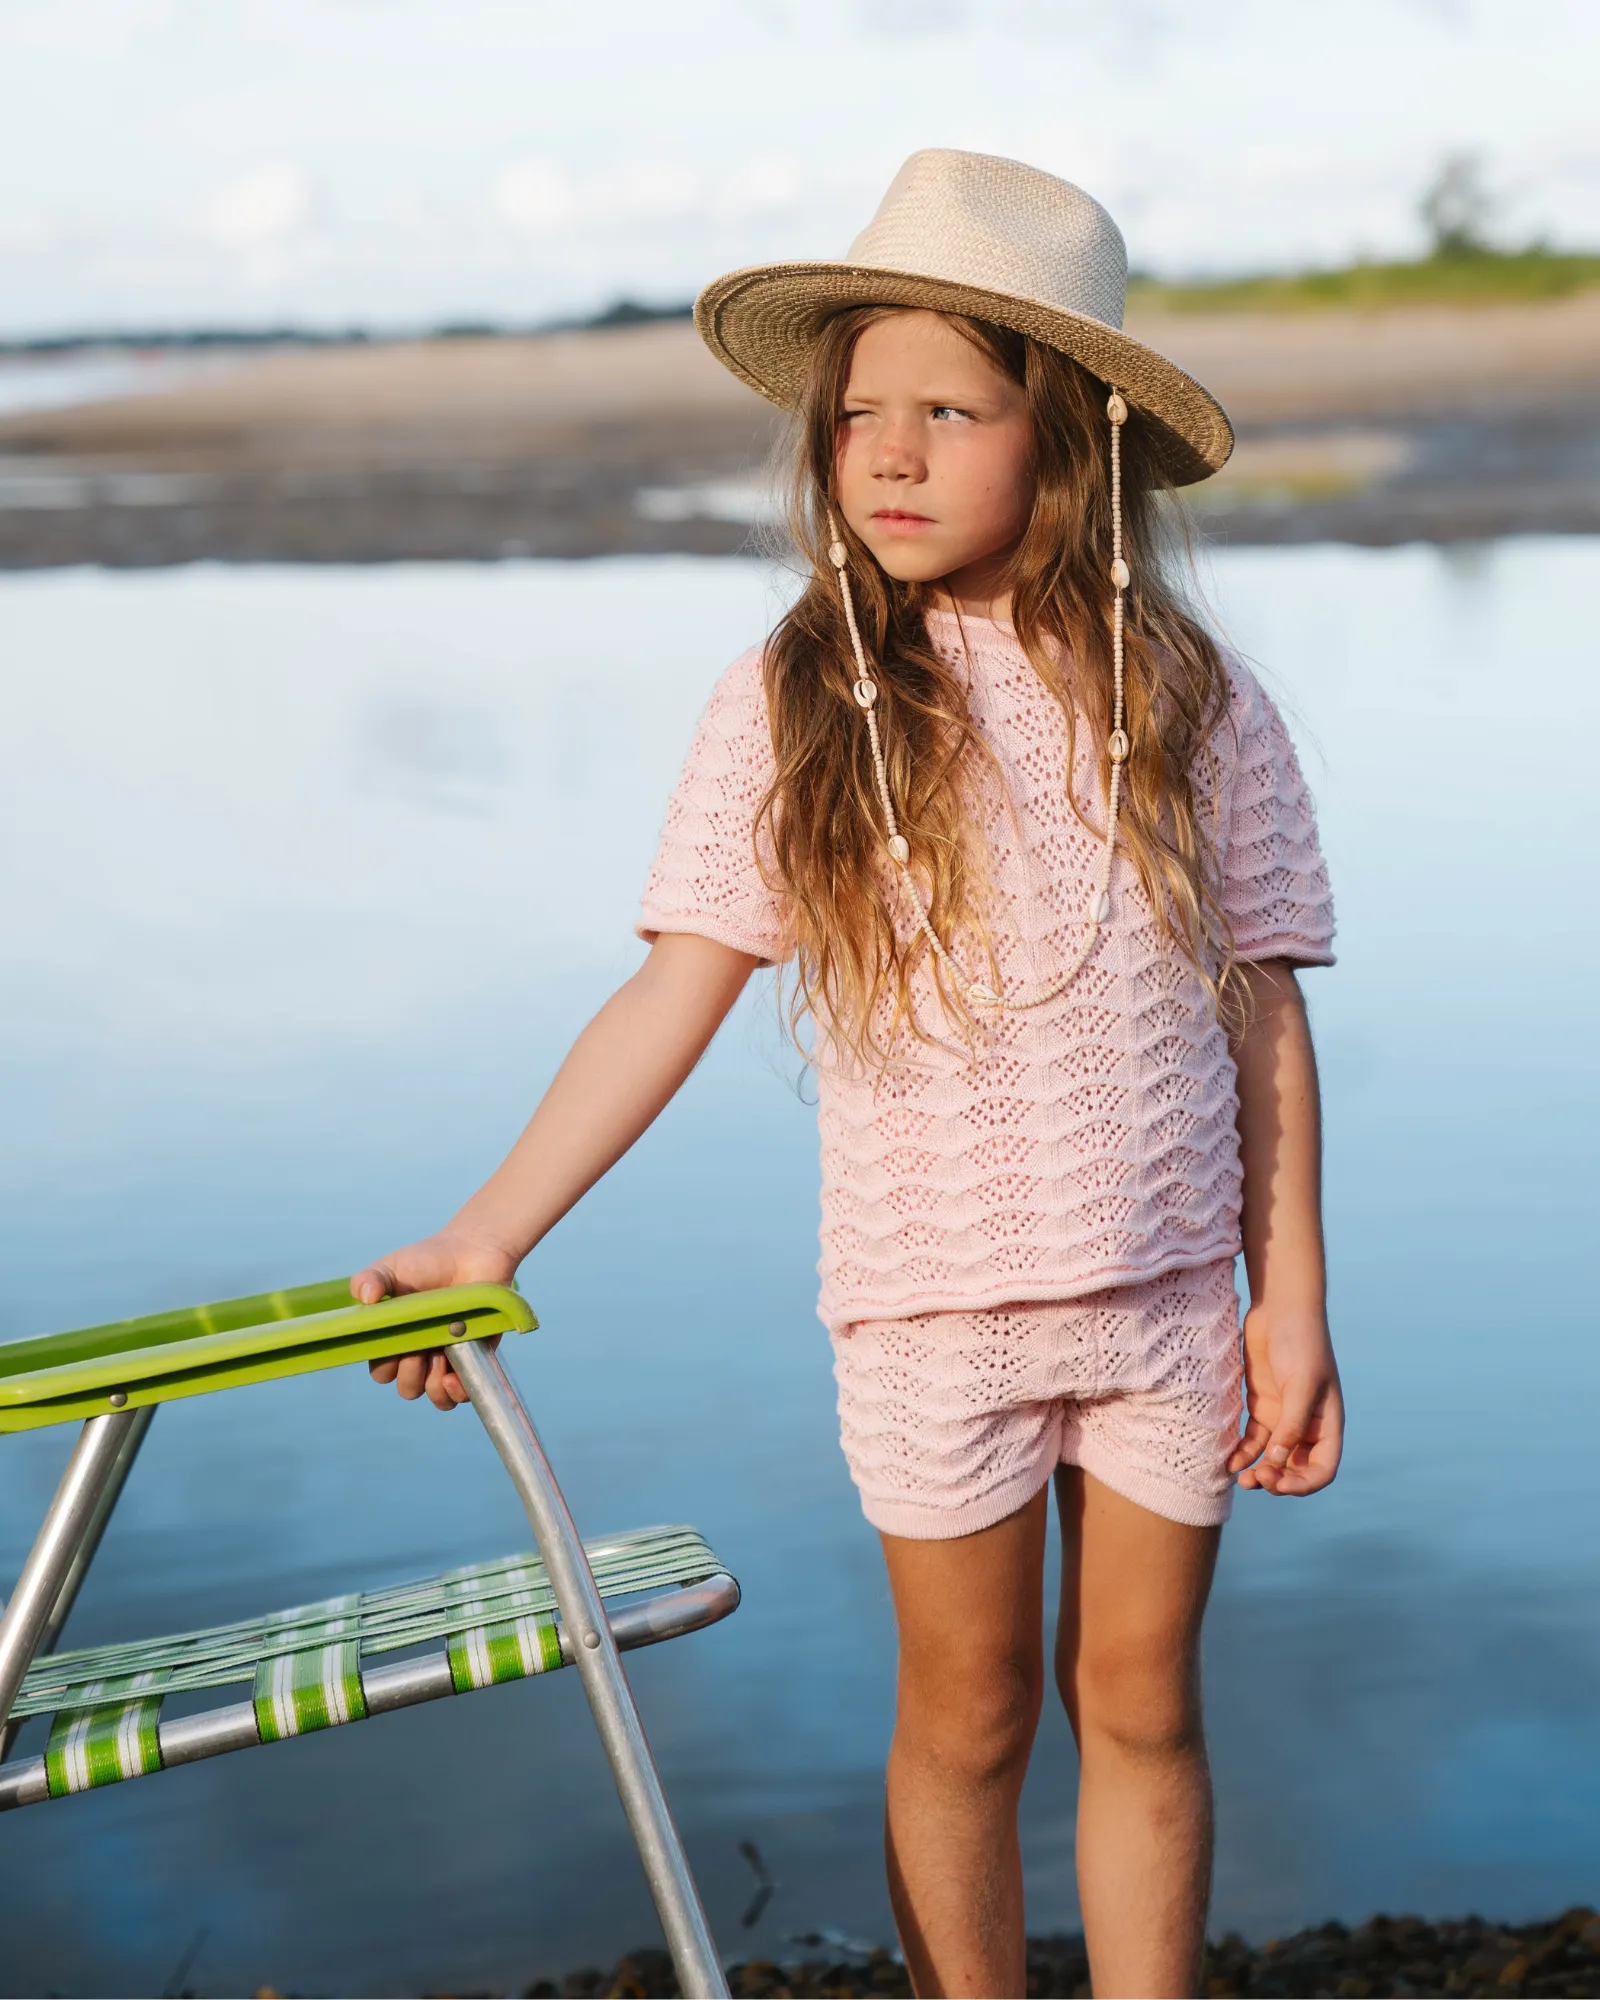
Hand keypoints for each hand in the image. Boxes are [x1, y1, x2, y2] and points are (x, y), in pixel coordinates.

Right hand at [355, 1227, 519, 1412]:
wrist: (472, 1251)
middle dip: (411, 1374)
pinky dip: (457, 1392)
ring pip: (435, 1396)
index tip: (395, 1344)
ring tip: (441, 1354)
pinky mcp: (477, 1357)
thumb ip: (369, 1279)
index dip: (385, 1366)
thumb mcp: (391, 1267)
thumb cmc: (427, 1260)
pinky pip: (465, 1392)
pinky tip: (454, 1376)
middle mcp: (421, 1353)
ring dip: (434, 1384)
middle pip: (408, 1389)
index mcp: (396, 1338)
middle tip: (420, 1347)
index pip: (382, 1371)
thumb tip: (365, 1298)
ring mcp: (449, 1358)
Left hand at [1228, 1302, 1343, 1494]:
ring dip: (1259, 1471)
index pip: (1322, 1468)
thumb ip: (1292, 1424)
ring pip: (1272, 1457)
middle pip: (1295, 1467)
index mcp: (1327, 1424)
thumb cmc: (1301, 1343)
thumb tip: (1277, 1462)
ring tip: (1240, 1480)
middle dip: (1278, 1479)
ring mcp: (1283, 1416)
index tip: (1278, 1483)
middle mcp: (1307, 1426)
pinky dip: (1243, 1452)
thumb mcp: (1301, 1385)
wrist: (1280, 1309)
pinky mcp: (1262, 1406)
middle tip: (1256, 1480)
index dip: (1303, 1483)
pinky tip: (1230, 1462)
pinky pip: (1253, 1439)